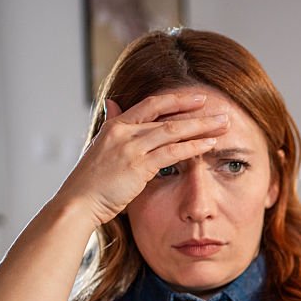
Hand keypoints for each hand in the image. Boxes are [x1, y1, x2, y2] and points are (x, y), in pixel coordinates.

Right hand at [56, 91, 229, 225]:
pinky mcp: (138, 166)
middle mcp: (123, 132)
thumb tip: (112, 104)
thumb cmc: (90, 181)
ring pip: (173, 130)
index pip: (151, 105)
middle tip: (220, 109)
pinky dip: (193, 147)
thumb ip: (111, 125)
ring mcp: (131, 148)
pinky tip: (209, 144)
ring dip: (201, 126)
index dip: (176, 100)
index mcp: (115, 126)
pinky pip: (172, 152)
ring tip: (223, 125)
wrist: (77, 202)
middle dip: (196, 111)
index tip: (197, 98)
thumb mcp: (100, 146)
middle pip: (167, 115)